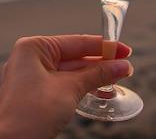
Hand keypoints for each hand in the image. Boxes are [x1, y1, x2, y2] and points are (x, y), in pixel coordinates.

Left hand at [0, 35, 132, 138]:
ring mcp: (30, 77)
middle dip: (101, 64)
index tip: (126, 50)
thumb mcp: (70, 88)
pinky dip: (80, 87)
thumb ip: (98, 74)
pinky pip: (62, 84)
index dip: (104, 47)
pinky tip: (99, 92)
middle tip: (125, 68)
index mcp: (33, 48)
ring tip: (117, 81)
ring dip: (93, 77)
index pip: (76, 42)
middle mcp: (30, 58)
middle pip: (74, 57)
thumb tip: (122, 66)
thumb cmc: (32, 113)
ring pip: (69, 72)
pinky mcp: (33, 94)